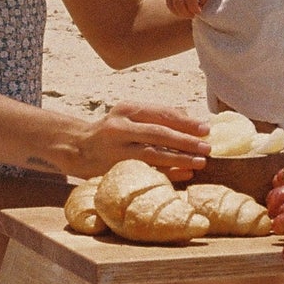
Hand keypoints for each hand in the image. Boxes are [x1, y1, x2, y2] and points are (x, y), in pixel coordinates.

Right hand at [71, 101, 209, 180]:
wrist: (76, 147)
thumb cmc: (111, 131)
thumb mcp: (129, 116)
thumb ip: (155, 116)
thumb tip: (190, 117)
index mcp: (127, 109)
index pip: (162, 114)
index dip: (186, 122)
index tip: (205, 129)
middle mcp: (120, 127)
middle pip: (159, 133)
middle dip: (186, 141)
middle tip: (207, 147)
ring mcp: (116, 149)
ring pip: (153, 154)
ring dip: (180, 159)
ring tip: (200, 162)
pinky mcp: (114, 168)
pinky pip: (146, 171)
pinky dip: (167, 173)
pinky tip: (184, 174)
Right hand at [163, 0, 212, 18]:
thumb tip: (199, 8)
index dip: (195, 7)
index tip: (199, 11)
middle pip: (179, 4)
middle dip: (187, 13)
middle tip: (193, 15)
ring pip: (172, 6)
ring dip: (181, 14)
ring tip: (188, 15)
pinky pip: (169, 5)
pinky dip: (175, 12)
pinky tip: (182, 13)